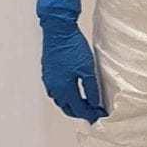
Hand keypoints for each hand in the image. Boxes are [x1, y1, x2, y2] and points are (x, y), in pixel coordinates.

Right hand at [36, 0, 107, 122]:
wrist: (58, 31)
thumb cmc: (73, 48)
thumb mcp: (87, 69)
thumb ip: (90, 88)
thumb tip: (94, 103)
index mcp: (64, 89)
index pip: (78, 108)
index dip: (89, 114)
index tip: (98, 116)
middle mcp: (54, 88)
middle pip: (67, 107)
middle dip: (79, 112)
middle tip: (91, 113)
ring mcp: (49, 80)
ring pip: (60, 99)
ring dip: (70, 104)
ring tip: (82, 104)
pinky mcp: (48, 72)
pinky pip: (55, 90)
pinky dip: (64, 95)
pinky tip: (70, 90)